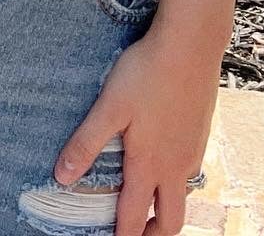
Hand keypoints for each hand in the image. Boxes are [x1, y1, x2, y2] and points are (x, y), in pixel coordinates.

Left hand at [50, 24, 219, 235]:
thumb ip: (86, 142)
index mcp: (150, 165)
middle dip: (154, 235)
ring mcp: (193, 151)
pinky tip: (165, 160)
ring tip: (149, 203)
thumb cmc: (147, 73)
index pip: (136, 218)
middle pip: (171, 222)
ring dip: (167, 208)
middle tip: (136, 235)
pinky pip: (191, 171)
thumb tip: (62, 177)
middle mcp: (176, 166)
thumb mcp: (110, 106)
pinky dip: (177, 181)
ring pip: (183, 195)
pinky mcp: (201, 133)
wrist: (191, 45)